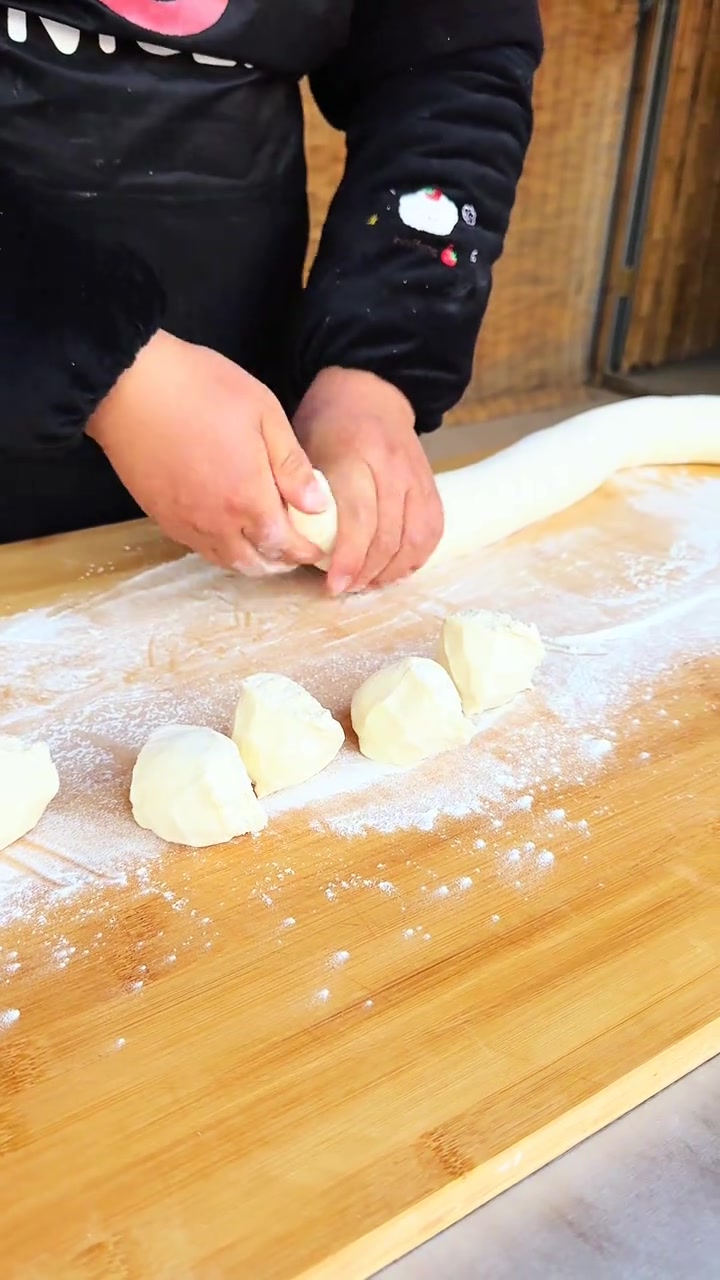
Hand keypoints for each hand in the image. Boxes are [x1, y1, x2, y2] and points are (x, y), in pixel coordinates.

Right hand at [87, 330, 325, 573]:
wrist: (128, 384)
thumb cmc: (200, 388)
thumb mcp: (263, 414)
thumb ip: (292, 465)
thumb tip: (317, 505)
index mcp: (247, 498)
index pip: (284, 544)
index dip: (304, 550)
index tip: (317, 546)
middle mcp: (216, 521)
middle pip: (254, 562)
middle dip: (280, 562)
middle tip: (294, 551)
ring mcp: (184, 522)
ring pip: (224, 560)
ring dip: (250, 561)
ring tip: (264, 548)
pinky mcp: (160, 516)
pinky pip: (197, 546)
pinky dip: (220, 549)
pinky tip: (227, 532)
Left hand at [293, 367, 443, 593]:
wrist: (369, 392)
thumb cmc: (326, 425)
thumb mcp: (302, 449)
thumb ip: (301, 494)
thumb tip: (296, 545)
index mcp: (355, 456)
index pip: (359, 520)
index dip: (348, 559)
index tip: (333, 586)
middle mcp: (391, 467)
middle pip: (388, 536)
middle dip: (367, 572)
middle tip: (346, 588)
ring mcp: (416, 476)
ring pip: (415, 538)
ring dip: (392, 571)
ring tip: (369, 583)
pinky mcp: (431, 484)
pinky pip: (432, 530)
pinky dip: (416, 556)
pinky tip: (394, 569)